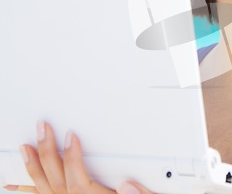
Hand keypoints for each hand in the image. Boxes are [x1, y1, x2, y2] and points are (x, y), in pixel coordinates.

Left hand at [3, 121, 153, 193]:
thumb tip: (128, 186)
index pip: (77, 181)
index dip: (72, 157)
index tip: (70, 136)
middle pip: (55, 180)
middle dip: (46, 153)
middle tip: (42, 130)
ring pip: (43, 188)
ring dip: (33, 167)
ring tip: (25, 147)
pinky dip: (28, 188)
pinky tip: (15, 183)